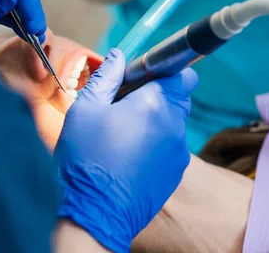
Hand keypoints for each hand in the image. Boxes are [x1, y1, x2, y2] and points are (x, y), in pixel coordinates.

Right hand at [55, 48, 196, 251]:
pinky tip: (128, 157)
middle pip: (178, 97)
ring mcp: (178, 153)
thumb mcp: (86, 110)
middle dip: (158, 95)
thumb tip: (119, 55)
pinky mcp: (175, 174)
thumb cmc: (86, 157)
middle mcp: (175, 126)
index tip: (143, 78)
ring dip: (155, 121)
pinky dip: (155, 145)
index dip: (165, 72)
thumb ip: (106, 78)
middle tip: (126, 105)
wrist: (95, 213)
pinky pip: (170, 147)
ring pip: (173, 123)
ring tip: (122, 135)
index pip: (183, 74)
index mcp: (156, 104)